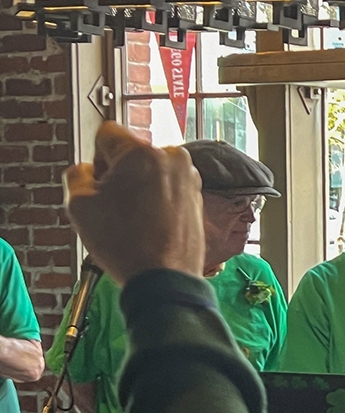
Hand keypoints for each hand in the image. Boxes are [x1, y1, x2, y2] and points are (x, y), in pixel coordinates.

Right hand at [62, 121, 204, 284]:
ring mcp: (190, 178)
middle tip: (115, 205)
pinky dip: (158, 201)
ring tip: (135, 220)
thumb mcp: (80, 206)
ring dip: (140, 187)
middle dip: (120, 174)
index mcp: (142, 152)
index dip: (96, 157)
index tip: (99, 182)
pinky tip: (150, 225)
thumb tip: (87, 170)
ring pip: (152, 172)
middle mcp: (172, 158)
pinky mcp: (198, 197)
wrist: (165, 278)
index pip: (107, 134)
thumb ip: (76, 176)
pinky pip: (169, 189)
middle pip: (132, 154)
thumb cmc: (126, 244)